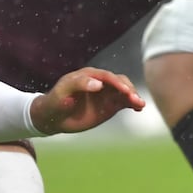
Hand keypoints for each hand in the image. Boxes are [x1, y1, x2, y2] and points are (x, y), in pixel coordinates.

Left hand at [30, 68, 145, 134]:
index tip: (125, 91)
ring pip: (124, 92)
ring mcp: (106, 93)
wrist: (53, 117)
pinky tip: (139, 108)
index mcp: (88, 75)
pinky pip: (124, 102)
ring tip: (140, 105)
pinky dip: (132, 104)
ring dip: (133, 96)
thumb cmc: (55, 102)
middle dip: (128, 89)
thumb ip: (79, 84)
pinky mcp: (109, 105)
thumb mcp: (63, 92)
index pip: (106, 76)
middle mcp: (100, 82)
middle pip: (119, 82)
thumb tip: (98, 83)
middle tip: (134, 99)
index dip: (116, 82)